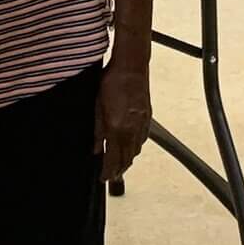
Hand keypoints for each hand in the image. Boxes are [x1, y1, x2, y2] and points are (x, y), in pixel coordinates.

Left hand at [94, 59, 151, 181]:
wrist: (131, 66)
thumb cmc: (112, 81)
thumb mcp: (97, 107)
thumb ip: (97, 131)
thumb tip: (96, 148)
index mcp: (117, 128)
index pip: (113, 159)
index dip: (108, 172)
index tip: (103, 178)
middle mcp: (132, 129)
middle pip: (127, 158)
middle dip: (119, 170)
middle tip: (112, 177)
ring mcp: (142, 124)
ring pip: (136, 150)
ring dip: (128, 160)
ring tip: (120, 165)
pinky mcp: (147, 117)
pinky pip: (142, 139)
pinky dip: (136, 147)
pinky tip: (131, 147)